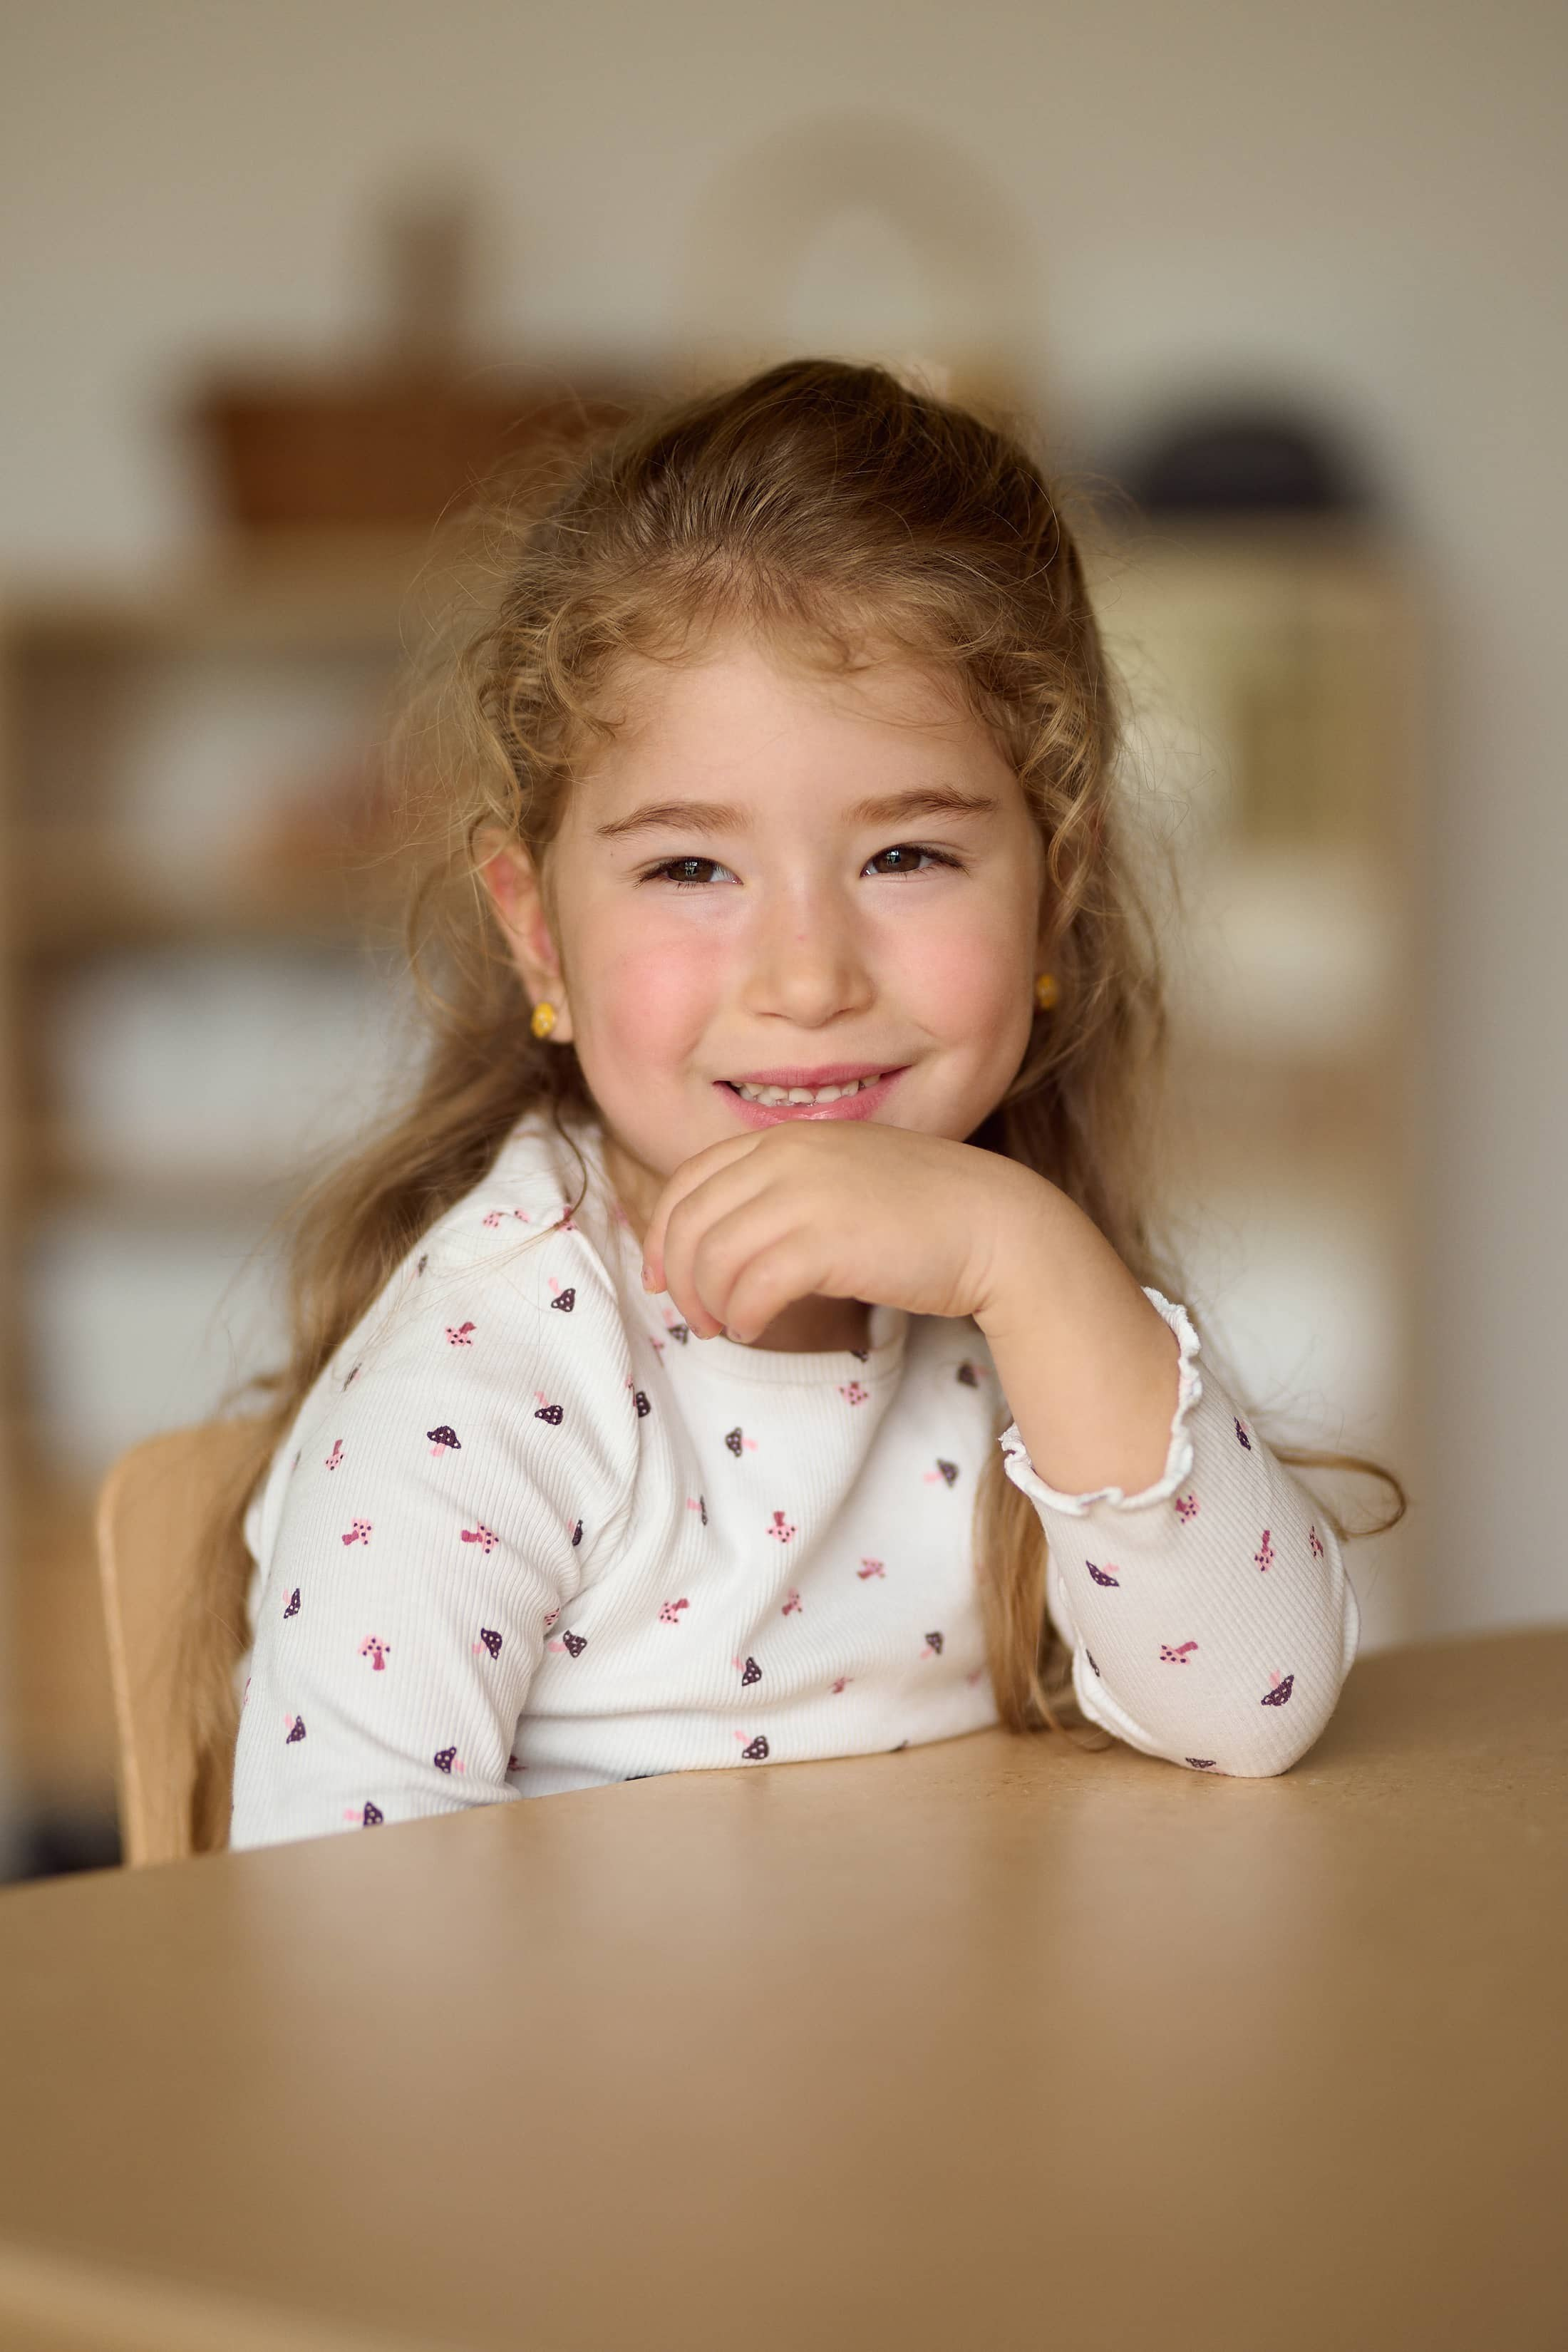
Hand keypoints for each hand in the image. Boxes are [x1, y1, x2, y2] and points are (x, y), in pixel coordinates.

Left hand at [637, 1122, 1048, 1342]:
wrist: (997, 1225)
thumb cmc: (924, 1213)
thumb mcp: (842, 1179)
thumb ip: (787, 1191)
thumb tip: (728, 1241)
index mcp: (786, 1137)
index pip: (691, 1179)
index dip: (663, 1233)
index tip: (663, 1276)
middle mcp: (787, 1155)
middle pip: (690, 1220)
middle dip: (680, 1277)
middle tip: (698, 1318)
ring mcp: (805, 1194)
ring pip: (713, 1256)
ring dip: (708, 1302)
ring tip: (728, 1327)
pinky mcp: (826, 1242)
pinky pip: (751, 1285)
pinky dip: (742, 1314)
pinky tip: (755, 1328)